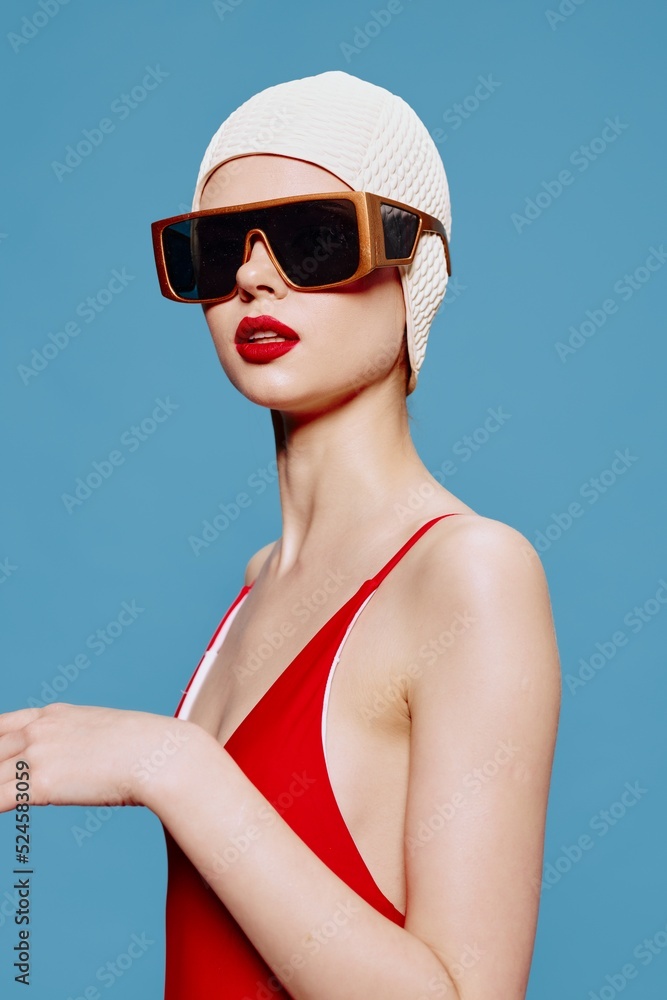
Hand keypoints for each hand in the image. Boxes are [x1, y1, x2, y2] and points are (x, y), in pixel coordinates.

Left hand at [0, 702, 194, 811]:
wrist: (157, 754)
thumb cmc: (144, 747)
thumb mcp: (104, 731)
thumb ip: (82, 740)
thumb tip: (86, 759)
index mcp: (54, 715)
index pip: (2, 724)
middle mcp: (39, 730)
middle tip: (0, 781)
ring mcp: (37, 755)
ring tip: (0, 797)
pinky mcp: (39, 783)